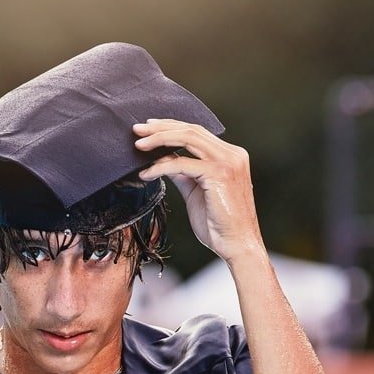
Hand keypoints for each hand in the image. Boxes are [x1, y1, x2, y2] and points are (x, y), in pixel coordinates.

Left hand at [132, 119, 265, 260]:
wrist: (237, 246)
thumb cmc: (219, 224)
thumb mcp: (196, 191)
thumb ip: (184, 172)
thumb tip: (163, 159)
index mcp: (230, 155)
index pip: (197, 132)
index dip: (170, 127)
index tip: (148, 129)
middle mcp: (232, 154)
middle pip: (191, 130)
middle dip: (160, 128)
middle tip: (137, 130)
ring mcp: (228, 162)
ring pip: (187, 138)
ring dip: (159, 139)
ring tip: (139, 145)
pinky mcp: (218, 174)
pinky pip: (182, 164)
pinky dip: (160, 167)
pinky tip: (146, 174)